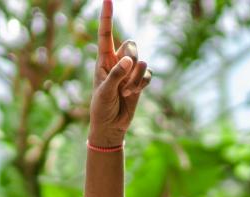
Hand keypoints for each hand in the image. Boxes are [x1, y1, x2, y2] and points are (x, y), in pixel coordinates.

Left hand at [88, 0, 151, 150]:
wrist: (111, 126)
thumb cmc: (101, 108)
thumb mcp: (104, 92)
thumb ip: (116, 75)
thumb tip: (129, 60)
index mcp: (102, 59)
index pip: (105, 34)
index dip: (106, 16)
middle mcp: (117, 61)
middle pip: (131, 45)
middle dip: (131, 60)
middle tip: (123, 80)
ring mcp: (130, 71)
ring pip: (141, 60)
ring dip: (135, 78)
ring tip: (126, 92)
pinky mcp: (140, 80)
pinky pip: (148, 73)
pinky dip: (142, 84)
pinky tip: (134, 93)